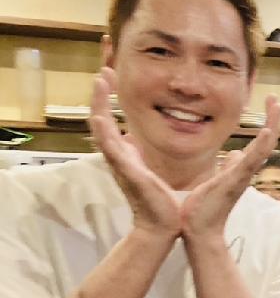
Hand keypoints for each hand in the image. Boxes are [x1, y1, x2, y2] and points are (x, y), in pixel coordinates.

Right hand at [88, 68, 181, 237]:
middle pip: (101, 121)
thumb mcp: (147, 168)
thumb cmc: (160, 201)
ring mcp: (121, 165)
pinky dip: (104, 134)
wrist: (163, 226)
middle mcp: (119, 158)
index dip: (107, 100)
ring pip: (103, 131)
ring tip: (99, 82)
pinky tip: (100, 118)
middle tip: (102, 71)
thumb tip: (130, 138)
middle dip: (100, 97)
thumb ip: (138, 153)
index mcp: (126, 155)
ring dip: (99, 106)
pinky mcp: (129, 174)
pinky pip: (112, 151)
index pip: (111, 122)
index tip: (110, 76)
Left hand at [180, 94, 279, 240]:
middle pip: (266, 142)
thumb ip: (227, 167)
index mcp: (240, 170)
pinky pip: (252, 161)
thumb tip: (234, 153)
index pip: (258, 143)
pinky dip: (261, 146)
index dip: (266, 123)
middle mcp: (245, 172)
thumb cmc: (204, 209)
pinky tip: (267, 131)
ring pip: (264, 148)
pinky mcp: (236, 180)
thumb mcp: (215, 180)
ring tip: (277, 106)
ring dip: (272, 126)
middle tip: (278, 99)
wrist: (199, 231)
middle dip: (273, 119)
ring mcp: (242, 176)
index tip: (269, 104)